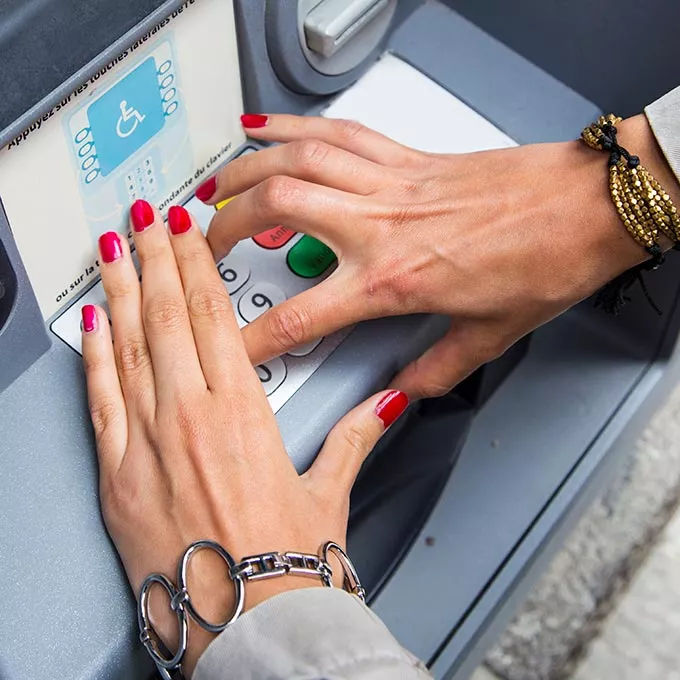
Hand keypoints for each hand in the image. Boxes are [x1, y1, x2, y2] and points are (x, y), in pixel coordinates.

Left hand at [81, 201, 407, 675]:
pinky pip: (101, 398)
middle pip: (171, 317)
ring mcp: (149, 442)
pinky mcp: (118, 473)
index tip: (190, 233)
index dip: (199, 267)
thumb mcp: (327, 492)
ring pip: (130, 345)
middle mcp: (192, 418)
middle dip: (157, 258)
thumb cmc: (286, 564)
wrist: (248, 624)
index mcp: (244, 414)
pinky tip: (93, 321)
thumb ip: (354, 436)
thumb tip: (384, 404)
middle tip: (146, 217)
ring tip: (113, 247)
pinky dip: (95, 354)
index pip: (217, 318)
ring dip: (122, 289)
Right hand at [200, 114, 678, 398]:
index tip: (227, 346)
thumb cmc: (546, 263)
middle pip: (274, 211)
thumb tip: (403, 392)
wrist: (587, 208)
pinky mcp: (407, 156)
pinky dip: (295, 126)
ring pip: (295, 161)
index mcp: (394, 279)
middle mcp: (380, 225)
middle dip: (224, 228)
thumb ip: (434, 370)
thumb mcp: (487, 336)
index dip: (254, 339)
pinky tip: (269, 126)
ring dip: (245, 169)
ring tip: (216, 184)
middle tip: (203, 245)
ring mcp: (390, 183)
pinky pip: (337, 133)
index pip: (302, 316)